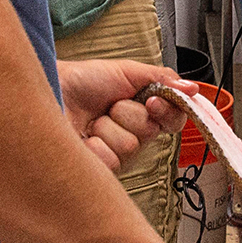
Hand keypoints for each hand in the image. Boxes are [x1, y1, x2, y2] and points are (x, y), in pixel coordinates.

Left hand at [57, 60, 193, 171]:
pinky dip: (94, 144)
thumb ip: (162, 78)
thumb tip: (192, 89)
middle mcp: (131, 136)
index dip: (167, 111)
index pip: (173, 120)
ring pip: (129, 146)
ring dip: (107, 127)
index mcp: (142, 113)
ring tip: (90, 120)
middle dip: (128, 113)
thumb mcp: (126, 71)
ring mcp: (114, 155)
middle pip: (149, 132)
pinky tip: (82, 137)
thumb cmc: (80, 81)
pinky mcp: (97, 171)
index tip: (151, 100)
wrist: (49, 88)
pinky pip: (109, 161)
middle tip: (109, 106)